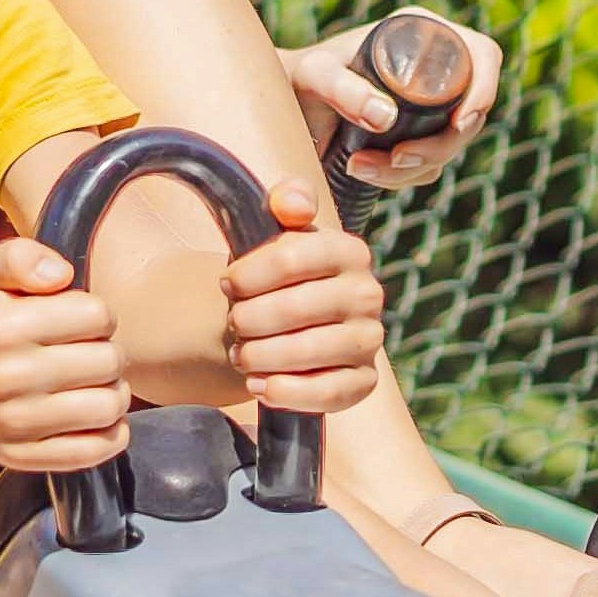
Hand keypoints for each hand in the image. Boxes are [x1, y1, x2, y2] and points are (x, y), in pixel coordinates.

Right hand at [0, 237, 129, 469]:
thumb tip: (62, 275)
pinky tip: (92, 414)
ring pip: (110, 406)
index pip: (97, 315)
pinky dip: (110, 431)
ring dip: (113, 391)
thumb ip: (21, 256)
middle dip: (108, 352)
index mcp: (4, 328)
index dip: (97, 315)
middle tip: (89, 354)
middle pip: (110, 361)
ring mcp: (18, 424)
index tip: (81, 322)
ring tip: (93, 383)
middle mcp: (8, 378)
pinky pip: (99, 448)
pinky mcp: (27, 457)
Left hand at [220, 181, 383, 414]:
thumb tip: (292, 204)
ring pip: (307, 352)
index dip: (247, 275)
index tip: (227, 284)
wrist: (294, 324)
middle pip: (292, 309)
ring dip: (260, 356)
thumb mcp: (277, 232)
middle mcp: (368, 294)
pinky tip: (259, 384)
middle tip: (233, 324)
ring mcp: (370, 339)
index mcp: (350, 250)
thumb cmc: (281, 276)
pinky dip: (286, 392)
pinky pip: (327, 393)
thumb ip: (284, 203)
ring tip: (241, 354)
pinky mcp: (366, 381)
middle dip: (249, 320)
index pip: (290, 258)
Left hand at [288, 12, 501, 192]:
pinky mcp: (415, 134)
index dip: (484, 89)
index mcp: (423, 33)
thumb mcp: (315, 76)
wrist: (279, 104)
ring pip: (450, 144)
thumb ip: (342, 89)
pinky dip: (404, 177)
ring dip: (415, 168)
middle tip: (397, 160)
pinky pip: (429, 164)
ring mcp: (427, 103)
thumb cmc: (297, 77)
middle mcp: (433, 66)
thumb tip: (384, 117)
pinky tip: (365, 173)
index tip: (459, 124)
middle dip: (440, 146)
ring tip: (359, 168)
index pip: (482, 55)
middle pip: (472, 111)